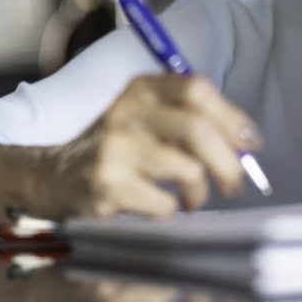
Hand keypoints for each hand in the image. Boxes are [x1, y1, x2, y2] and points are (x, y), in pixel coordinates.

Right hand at [45, 74, 261, 218]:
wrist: (52, 177)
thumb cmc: (115, 151)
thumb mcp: (144, 119)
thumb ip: (190, 121)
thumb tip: (247, 143)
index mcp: (141, 90)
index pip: (197, 90)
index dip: (232, 118)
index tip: (249, 143)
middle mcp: (127, 113)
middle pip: (199, 130)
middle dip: (228, 163)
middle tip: (235, 184)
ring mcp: (115, 149)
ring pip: (187, 170)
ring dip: (199, 193)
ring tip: (190, 199)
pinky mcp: (107, 186)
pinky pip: (164, 204)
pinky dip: (171, 212)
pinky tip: (158, 208)